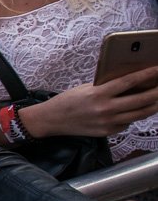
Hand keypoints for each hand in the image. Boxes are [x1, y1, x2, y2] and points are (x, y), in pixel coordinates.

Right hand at [24, 69, 157, 137]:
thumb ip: (107, 87)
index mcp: (99, 94)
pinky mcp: (107, 132)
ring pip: (139, 114)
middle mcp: (105, 109)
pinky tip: (136, 110)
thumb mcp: (87, 88)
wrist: (52, 120)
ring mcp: (108, 122)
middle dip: (156, 92)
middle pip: (140, 100)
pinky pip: (127, 123)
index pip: (129, 82)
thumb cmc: (69, 100)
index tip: (157, 69)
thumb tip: (131, 82)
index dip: (147, 75)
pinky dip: (134, 116)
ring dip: (153, 106)